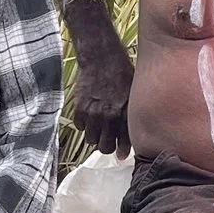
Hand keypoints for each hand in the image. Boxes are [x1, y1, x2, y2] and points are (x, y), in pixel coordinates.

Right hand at [65, 0, 133, 155]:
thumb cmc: (122, 74)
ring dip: (95, 135)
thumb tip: (134, 138)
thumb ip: (132, 117)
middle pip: (104, 147)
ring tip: (99, 126)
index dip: (123, 151)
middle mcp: (108, 117)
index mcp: (125, 114)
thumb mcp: (134, 95)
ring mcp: (92, 113)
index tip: (121, 154)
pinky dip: (84, 124)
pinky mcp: (79, 108)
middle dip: (107, 145)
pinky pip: (80, 126)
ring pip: (91, 139)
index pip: (124, 144)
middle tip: (108, 139)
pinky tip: (89, 115)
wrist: (102, 58)